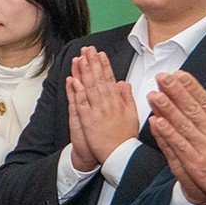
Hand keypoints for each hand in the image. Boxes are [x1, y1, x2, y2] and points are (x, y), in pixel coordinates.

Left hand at [67, 46, 137, 167]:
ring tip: (79, 59)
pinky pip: (80, 103)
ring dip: (83, 72)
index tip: (100, 54)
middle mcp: (107, 104)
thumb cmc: (124, 137)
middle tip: (88, 50)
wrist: (119, 155)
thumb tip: (124, 84)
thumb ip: (127, 98)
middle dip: (92, 63)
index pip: (109, 79)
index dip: (104, 65)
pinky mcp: (87, 120)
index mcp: (117, 102)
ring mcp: (97, 111)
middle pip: (98, 80)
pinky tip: (73, 80)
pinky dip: (76, 91)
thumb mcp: (132, 116)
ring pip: (89, 88)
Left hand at [146, 73, 205, 204]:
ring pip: (182, 126)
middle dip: (175, 92)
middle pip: (191, 110)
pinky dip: (167, 134)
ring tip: (155, 96)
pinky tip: (157, 122)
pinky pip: (179, 146)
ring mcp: (204, 149)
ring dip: (167, 110)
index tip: (179, 75)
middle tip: (162, 79)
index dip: (191, 87)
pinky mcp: (195, 164)